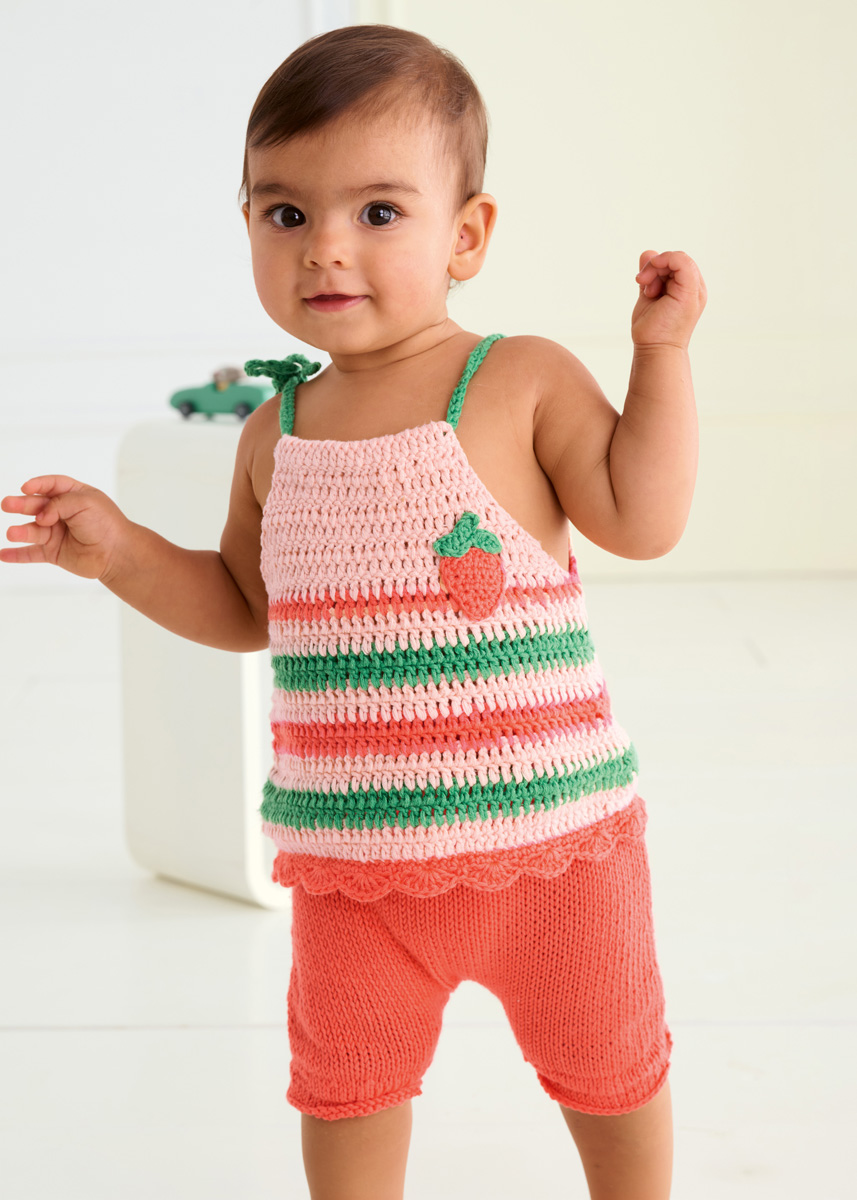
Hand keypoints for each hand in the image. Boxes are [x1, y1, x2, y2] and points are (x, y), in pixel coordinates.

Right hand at [0, 475, 130, 579]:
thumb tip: (40, 517)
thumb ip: (59, 504)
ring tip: (12, 533)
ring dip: (20, 532)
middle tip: (8, 504)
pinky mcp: (54, 553)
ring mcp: (56, 533)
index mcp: (74, 496)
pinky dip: (16, 555)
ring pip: (32, 530)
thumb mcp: (86, 503)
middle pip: (37, 506)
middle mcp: (63, 514)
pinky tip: (3, 554)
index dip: (39, 484)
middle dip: (21, 505)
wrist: (117, 553)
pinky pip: (31, 554)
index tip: (26, 488)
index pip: (53, 485)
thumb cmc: (107, 524)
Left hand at [632, 250, 706, 349]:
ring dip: (655, 269)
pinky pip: (681, 260)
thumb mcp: (649, 294)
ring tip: (649, 291)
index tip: (643, 283)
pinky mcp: (690, 290)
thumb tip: (648, 252)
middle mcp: (694, 288)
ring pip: (677, 257)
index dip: (657, 266)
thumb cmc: (652, 330)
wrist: (655, 350)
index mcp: (687, 289)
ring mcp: (695, 289)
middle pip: (676, 258)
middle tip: (644, 286)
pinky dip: (663, 261)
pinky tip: (649, 280)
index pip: (674, 262)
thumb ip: (651, 275)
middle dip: (655, 267)